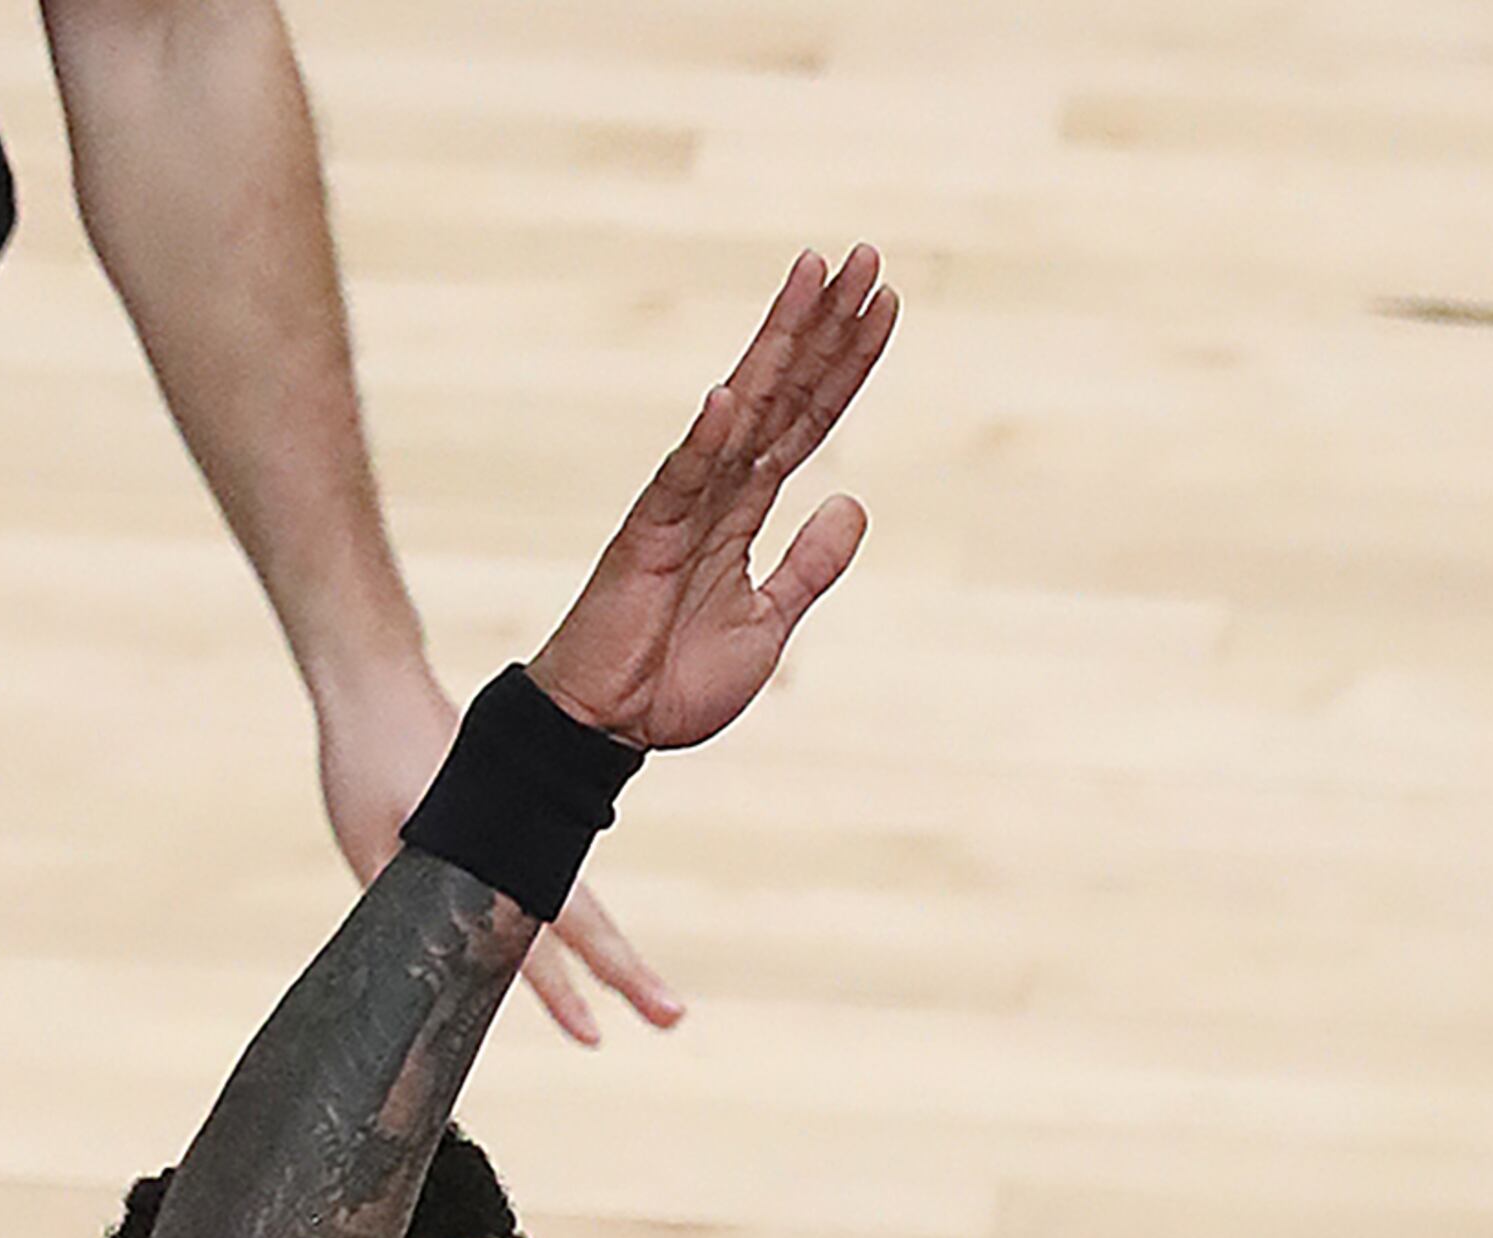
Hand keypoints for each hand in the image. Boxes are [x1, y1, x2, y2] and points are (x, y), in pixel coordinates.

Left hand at [314, 651, 682, 1045]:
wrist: (378, 681)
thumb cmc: (365, 759)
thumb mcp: (364, 842)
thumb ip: (400, 903)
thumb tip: (424, 969)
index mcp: (490, 852)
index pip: (532, 939)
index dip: (558, 994)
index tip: (592, 1035)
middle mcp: (524, 844)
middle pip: (587, 924)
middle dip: (628, 975)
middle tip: (672, 1016)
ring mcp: (529, 833)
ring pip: (582, 907)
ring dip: (616, 956)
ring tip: (655, 1002)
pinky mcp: (521, 824)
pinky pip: (559, 883)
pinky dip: (582, 926)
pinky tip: (601, 958)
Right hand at [528, 248, 894, 755]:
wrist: (611, 725)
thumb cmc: (677, 676)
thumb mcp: (770, 620)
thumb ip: (810, 565)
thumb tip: (853, 505)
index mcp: (747, 506)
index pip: (809, 418)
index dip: (847, 364)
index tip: (882, 306)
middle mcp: (719, 487)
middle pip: (784, 390)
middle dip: (826, 325)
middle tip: (865, 257)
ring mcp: (683, 505)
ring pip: (742, 409)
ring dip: (778, 342)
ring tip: (812, 275)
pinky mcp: (648, 538)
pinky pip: (680, 482)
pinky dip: (705, 440)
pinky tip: (730, 392)